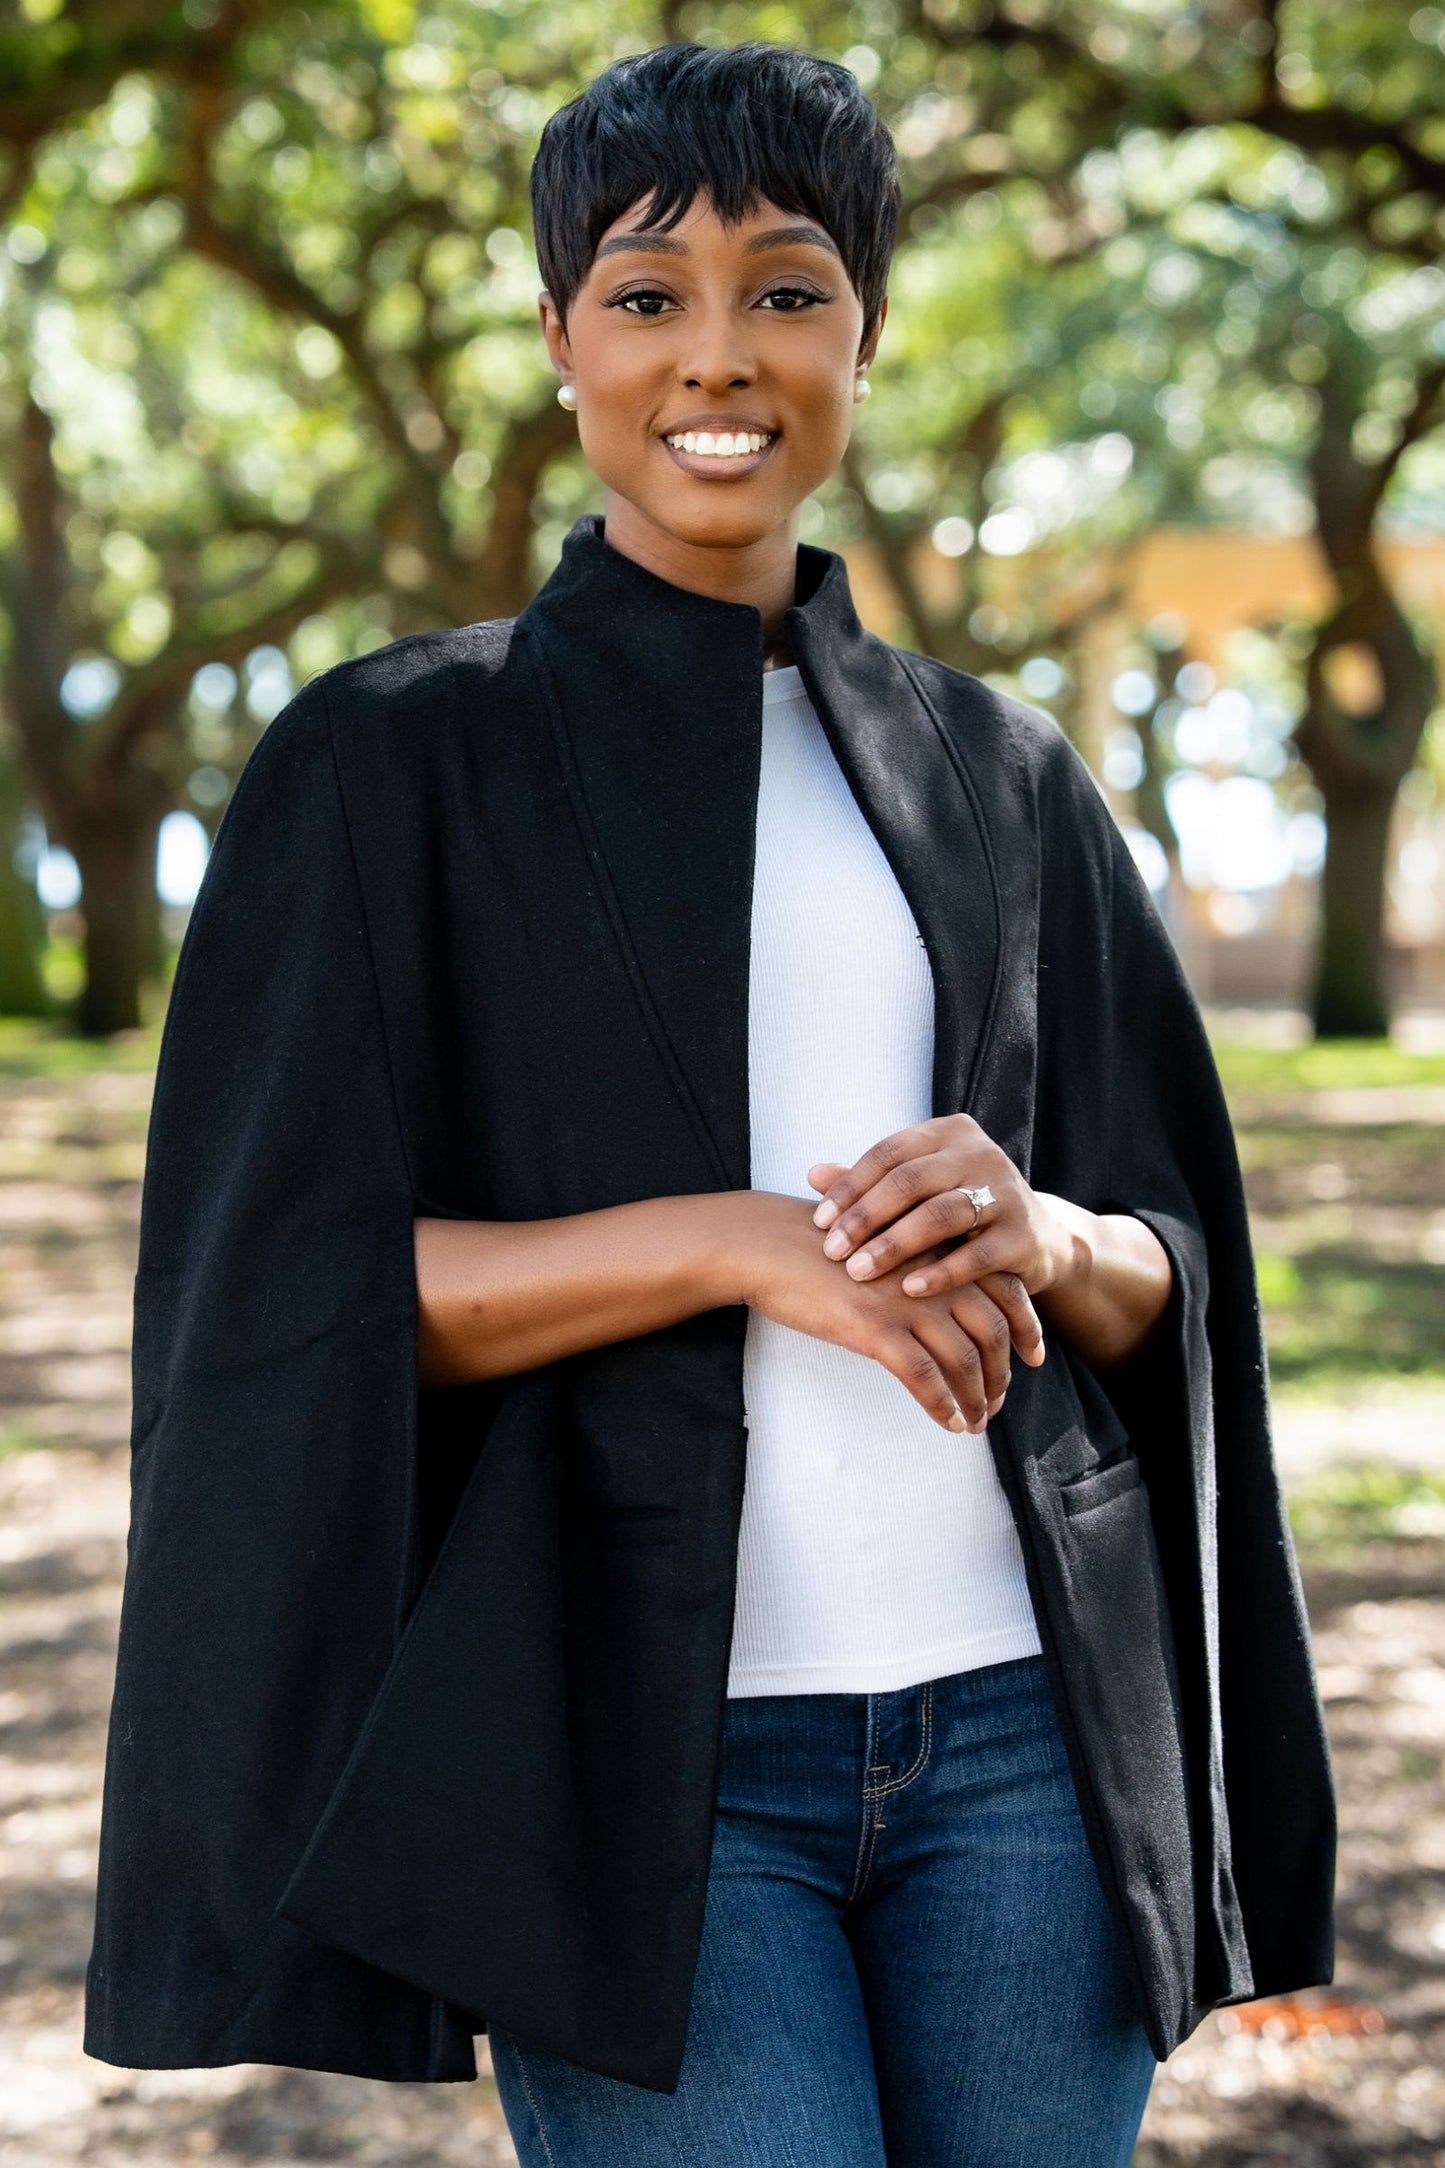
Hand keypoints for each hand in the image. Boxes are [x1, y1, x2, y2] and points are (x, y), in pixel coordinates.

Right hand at [728, 1192, 1025, 1433]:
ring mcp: (905, 1302)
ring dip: (977, 1398)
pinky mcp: (875, 1328)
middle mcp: (930, 1274)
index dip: (1024, 1326)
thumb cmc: (812, 1244)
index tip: (1033, 1356)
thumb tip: (933, 1300)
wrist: (766, 1244)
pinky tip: (948, 1423)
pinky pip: (924, 1376)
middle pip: (991, 1329)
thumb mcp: (879, 1242)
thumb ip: (913, 1264)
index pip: (1003, 1288)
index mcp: (934, 1249)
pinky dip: (943, 1405)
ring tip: (975, 1422)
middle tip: (999, 1400)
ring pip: (964, 1359)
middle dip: (1002, 1372)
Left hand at [806, 1116, 1075, 1318]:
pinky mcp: (1024, 1235)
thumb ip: (872, 1182)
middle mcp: (981, 1154)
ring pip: (940, 1215)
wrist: (1038, 1239)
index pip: (889, 1153)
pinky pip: (976, 1256)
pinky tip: (907, 1290)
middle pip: (910, 1181)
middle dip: (865, 1218)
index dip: (850, 1187)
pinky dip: (939, 1274)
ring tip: (859, 1272)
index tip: (820, 1223)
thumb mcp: (919, 1192)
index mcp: (949, 1134)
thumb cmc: (960, 1212)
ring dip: (894, 1246)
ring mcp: (1007, 1193)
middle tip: (832, 1252)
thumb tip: (812, 1174)